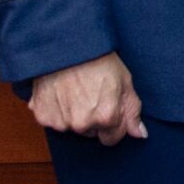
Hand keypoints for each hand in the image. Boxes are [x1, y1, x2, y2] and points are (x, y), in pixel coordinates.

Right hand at [28, 51, 145, 145]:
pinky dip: (56, 110)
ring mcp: (61, 122)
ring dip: (74, 115)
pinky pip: (53, 121)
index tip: (109, 109)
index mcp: (107, 117)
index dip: (113, 124)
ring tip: (76, 91)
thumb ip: (132, 111)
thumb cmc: (99, 59)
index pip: (112, 139)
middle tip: (92, 95)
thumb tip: (140, 134)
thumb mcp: (125, 81)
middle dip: (93, 119)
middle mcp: (83, 124)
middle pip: (91, 133)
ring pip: (71, 127)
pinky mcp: (43, 115)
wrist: (67, 45)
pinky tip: (61, 93)